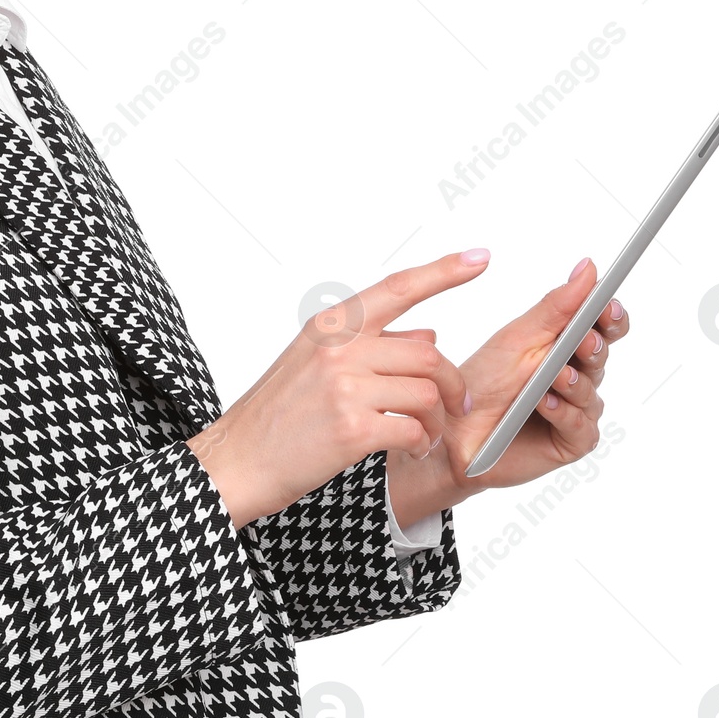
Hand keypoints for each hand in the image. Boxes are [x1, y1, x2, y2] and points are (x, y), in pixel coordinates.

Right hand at [187, 253, 479, 527]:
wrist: (238, 460)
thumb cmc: (277, 414)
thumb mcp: (315, 364)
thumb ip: (372, 345)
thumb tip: (430, 329)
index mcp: (331, 326)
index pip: (398, 287)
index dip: (444, 271)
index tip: (480, 258)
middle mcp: (339, 349)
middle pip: (427, 352)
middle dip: (452, 382)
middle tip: (457, 405)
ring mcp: (344, 388)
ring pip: (426, 393)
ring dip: (438, 420)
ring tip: (426, 435)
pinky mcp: (351, 430)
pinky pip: (413, 430)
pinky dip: (422, 444)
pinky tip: (412, 450)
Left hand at [431, 256, 628, 493]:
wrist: (453, 428)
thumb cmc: (483, 381)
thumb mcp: (518, 338)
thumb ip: (557, 307)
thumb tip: (589, 268)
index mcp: (563, 346)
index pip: (602, 328)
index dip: (610, 317)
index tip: (608, 306)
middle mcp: (574, 376)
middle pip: (600, 357)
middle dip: (592, 347)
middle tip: (583, 341)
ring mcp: (574, 410)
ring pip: (591, 394)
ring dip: (573, 383)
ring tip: (555, 375)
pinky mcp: (569, 441)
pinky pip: (580, 427)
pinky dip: (563, 413)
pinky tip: (544, 402)